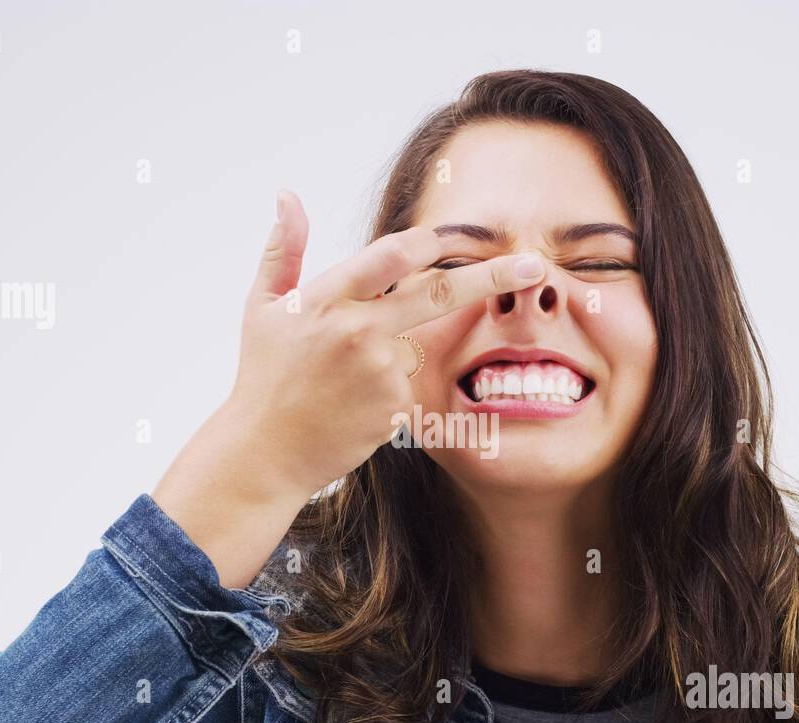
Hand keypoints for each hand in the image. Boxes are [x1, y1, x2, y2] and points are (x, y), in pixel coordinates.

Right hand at [151, 188, 546, 587]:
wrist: (267, 452)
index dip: (429, 243)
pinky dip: (392, 386)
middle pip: (440, 293)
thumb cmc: (264, 376)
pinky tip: (354, 403)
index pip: (393, 255)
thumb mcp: (262, 306)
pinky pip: (411, 384)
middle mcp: (359, 330)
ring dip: (397, 352)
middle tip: (535, 267)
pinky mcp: (397, 407)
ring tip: (345, 380)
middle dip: (494, 276)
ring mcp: (382, 371)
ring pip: (418, 344)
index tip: (453, 237)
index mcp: (327, 298)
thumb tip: (287, 195)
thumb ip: (284, 249)